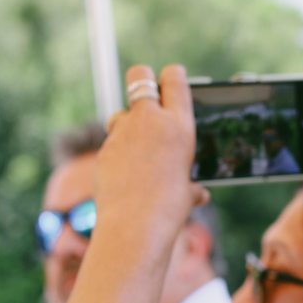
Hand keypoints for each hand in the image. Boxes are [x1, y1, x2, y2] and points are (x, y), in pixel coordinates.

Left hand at [97, 64, 207, 234]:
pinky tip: (125, 176)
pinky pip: (112, 144)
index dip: (172, 75)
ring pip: (121, 114)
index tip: (172, 78)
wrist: (134, 227)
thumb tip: (198, 194)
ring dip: (127, 125)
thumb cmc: (169, 209)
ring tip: (136, 151)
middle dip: (142, 79)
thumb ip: (189, 185)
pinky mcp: (104, 149)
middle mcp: (150, 121)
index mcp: (179, 126)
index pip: (174, 78)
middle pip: (139, 74)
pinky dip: (118, 155)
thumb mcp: (187, 192)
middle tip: (146, 94)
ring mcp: (122, 132)